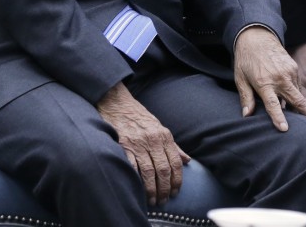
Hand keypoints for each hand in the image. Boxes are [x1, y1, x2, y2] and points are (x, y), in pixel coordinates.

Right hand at [96, 82, 189, 206]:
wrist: (119, 104)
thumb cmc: (140, 118)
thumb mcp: (160, 129)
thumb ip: (173, 146)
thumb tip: (187, 160)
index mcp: (164, 136)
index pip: (175, 162)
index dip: (177, 180)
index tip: (176, 192)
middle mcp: (153, 140)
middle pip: (163, 169)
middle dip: (165, 188)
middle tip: (164, 200)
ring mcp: (138, 144)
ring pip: (148, 171)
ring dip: (151, 189)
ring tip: (153, 200)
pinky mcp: (123, 146)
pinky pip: (131, 166)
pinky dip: (135, 179)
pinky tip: (137, 189)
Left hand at [234, 26, 305, 130]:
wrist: (257, 36)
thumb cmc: (246, 59)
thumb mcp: (240, 79)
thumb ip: (246, 98)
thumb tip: (247, 115)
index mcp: (264, 82)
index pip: (272, 104)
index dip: (278, 117)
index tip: (285, 129)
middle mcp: (279, 78)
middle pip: (297, 100)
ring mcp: (289, 72)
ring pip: (299, 94)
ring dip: (303, 106)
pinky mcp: (294, 67)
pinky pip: (297, 85)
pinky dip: (296, 94)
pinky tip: (292, 98)